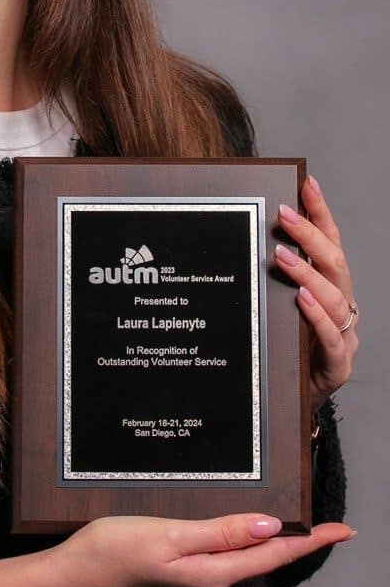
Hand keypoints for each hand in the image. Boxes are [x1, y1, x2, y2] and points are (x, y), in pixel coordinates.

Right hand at [51, 512, 353, 586]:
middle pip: (266, 557)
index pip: (274, 554)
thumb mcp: (169, 536)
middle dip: (301, 540)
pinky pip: (226, 553)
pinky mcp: (181, 569)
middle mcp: (211, 580)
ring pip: (247, 555)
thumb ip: (219, 533)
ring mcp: (196, 577)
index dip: (311, 541)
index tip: (344, 530)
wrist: (74, 576)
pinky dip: (246, 538)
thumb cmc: (114, 552)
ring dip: (274, 539)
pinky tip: (246, 526)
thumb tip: (268, 526)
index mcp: (214, 573)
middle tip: (330, 523)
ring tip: (299, 523)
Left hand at [276, 175, 358, 412]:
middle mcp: (341, 306)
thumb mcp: (275, 306)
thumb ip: (270, 277)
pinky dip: (317, 317)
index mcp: (328, 287)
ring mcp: (342, 334)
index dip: (321, 212)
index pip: (329, 243)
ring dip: (308, 273)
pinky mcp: (336, 364)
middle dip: (310, 235)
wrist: (288, 402)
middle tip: (283, 215)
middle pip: (335, 263)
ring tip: (282, 257)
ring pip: (335, 297)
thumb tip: (243, 238)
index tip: (307, 184)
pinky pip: (332, 338)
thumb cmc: (282, 349)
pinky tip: (301, 301)